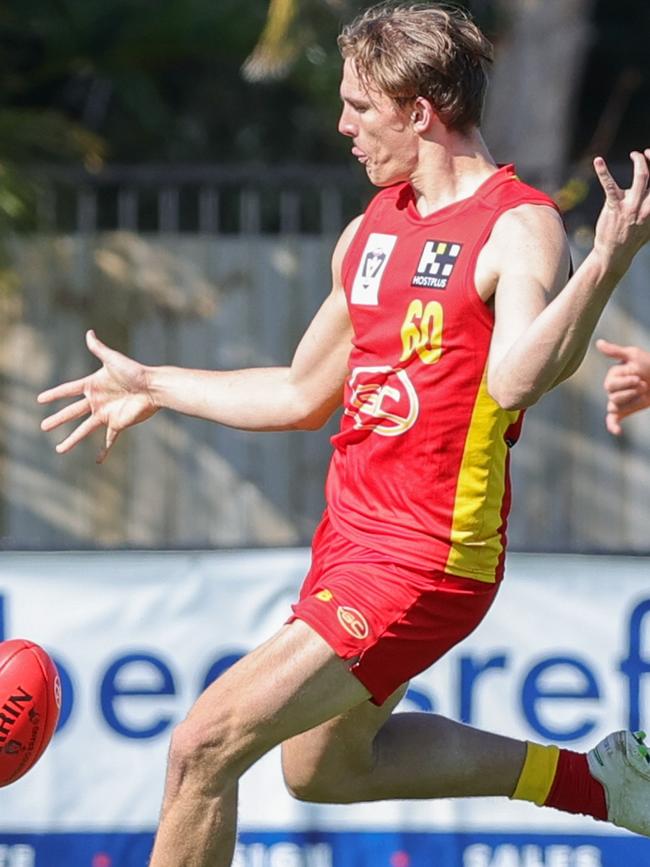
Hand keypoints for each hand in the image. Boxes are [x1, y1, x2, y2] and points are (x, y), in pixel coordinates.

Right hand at [38, 330, 157, 462]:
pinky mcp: (117, 423)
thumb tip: (89, 333)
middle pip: (72, 412)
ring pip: (84, 429)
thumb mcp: (113, 359)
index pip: (68, 390)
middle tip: (43, 427)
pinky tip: (98, 460)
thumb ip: (99, 349)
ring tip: (59, 450)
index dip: (54, 395)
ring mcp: (106, 413)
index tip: (40, 399)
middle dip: (57, 420)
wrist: (152, 387)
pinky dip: (104, 450)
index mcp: (93, 385)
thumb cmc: (135, 371)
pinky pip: (109, 439)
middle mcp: (97, 401)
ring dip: (72, 440)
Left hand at [592, 149, 649, 276]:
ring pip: (642, 176)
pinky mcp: (615, 207)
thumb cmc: (632, 238)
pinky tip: (598, 161)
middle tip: (645, 153)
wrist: (614, 254)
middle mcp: (647, 206)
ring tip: (634, 154)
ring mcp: (631, 206)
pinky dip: (603, 171)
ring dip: (639, 161)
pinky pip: (610, 185)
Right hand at [596, 338, 649, 434]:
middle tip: (643, 383)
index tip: (639, 376)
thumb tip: (598, 342)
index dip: (626, 382)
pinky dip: (613, 426)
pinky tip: (617, 431)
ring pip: (616, 407)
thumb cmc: (649, 364)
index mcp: (612, 377)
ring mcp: (617, 401)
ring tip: (644, 393)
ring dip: (633, 401)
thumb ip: (614, 352)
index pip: (610, 385)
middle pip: (612, 397)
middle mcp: (612, 390)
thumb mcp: (633, 355)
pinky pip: (612, 420)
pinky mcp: (624, 411)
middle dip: (630, 391)